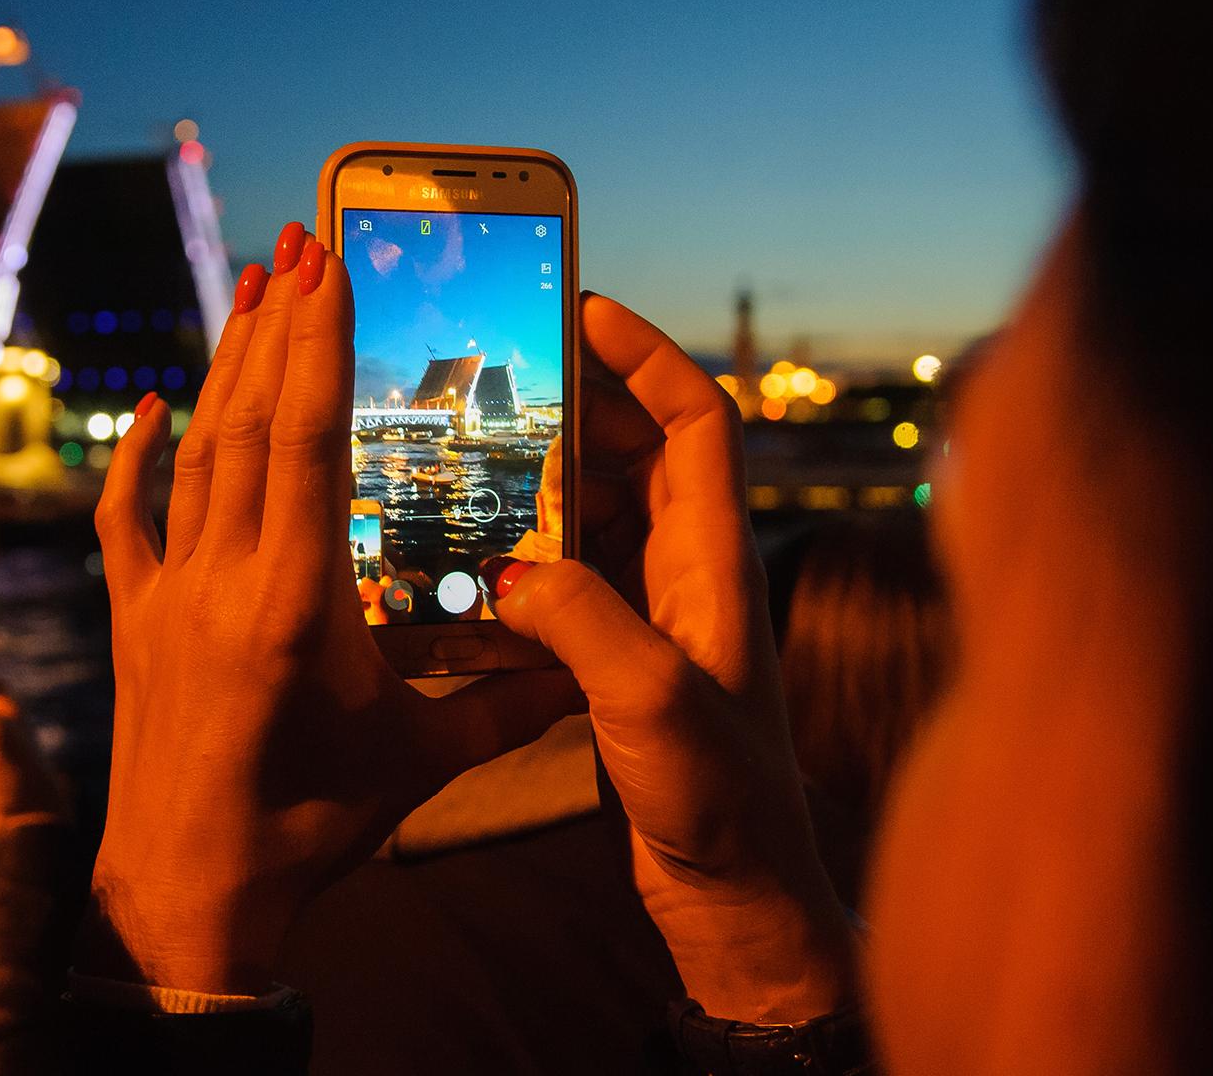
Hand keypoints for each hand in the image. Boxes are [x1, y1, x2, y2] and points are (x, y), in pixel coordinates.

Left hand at [87, 223, 571, 992]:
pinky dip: (139, 458)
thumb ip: (511, 706)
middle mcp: (220, 580)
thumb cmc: (310, 830)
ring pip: (195, 456)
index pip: (306, 441)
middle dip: (277, 324)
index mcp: (293, 602)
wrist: (189, 897)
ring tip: (253, 289)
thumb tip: (592, 668)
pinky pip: (126, 521)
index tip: (330, 266)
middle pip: (247, 423)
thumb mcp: (422, 761)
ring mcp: (166, 596)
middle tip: (299, 242)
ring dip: (226, 367)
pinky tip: (154, 405)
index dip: (318, 344)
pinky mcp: (134, 623)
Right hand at [490, 294, 856, 1022]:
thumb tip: (512, 570)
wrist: (740, 904)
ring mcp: (662, 617)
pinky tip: (475, 570)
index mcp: (717, 562)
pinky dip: (531, 559)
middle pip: (642, 452)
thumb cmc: (722, 808)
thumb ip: (582, 623)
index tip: (581, 308)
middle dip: (578, 406)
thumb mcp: (651, 703)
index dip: (646, 355)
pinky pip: (576, 580)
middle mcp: (694, 575)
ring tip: (473, 464)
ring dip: (547, 482)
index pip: (698, 422)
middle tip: (497, 384)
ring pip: (604, 513)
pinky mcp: (628, 662)